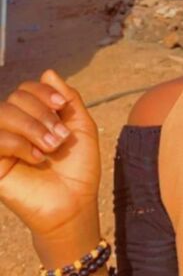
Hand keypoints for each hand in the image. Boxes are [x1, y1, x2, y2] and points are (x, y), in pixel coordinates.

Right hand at [0, 70, 100, 236]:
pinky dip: (18, 143)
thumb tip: (48, 72)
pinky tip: (37, 158)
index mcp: (33, 118)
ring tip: (50, 147)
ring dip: (31, 126)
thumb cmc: (79, 169)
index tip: (62, 106)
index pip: (26, 89)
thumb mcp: (81, 127)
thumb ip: (68, 98)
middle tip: (59, 138)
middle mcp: (15, 128)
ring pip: (2, 113)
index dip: (42, 92)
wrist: (74, 204)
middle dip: (41, 113)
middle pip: (15, 98)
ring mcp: (2, 145)